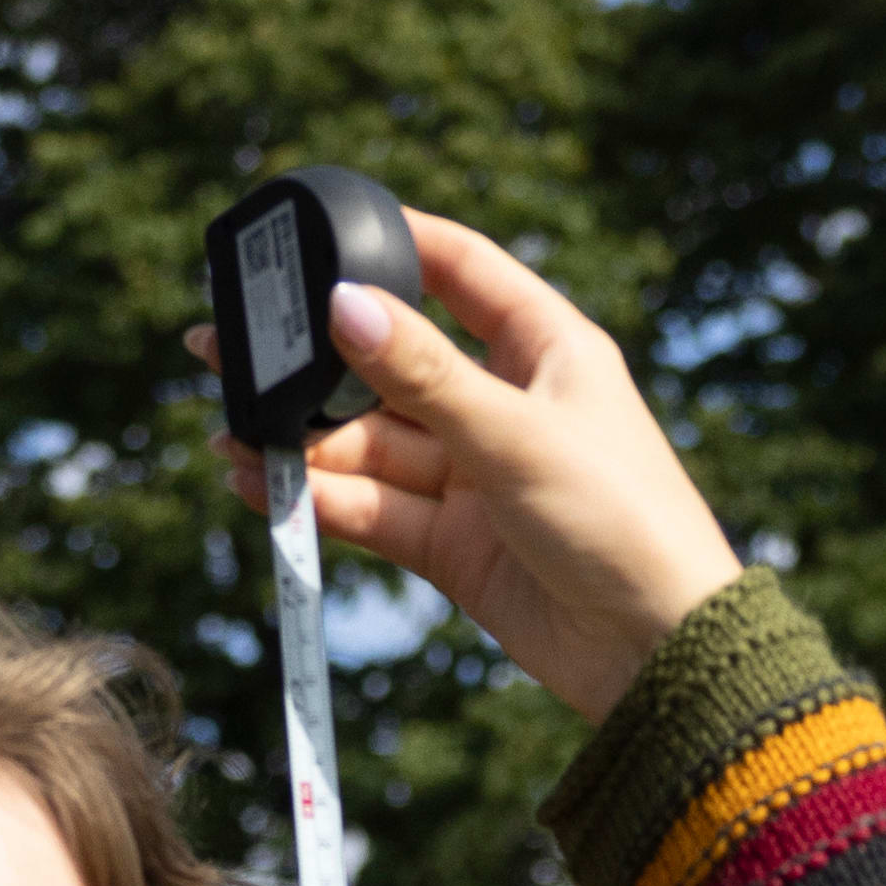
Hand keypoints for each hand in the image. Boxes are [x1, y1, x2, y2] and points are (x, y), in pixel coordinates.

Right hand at [218, 213, 745, 724]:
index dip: (392, 242)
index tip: (316, 231)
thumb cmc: (621, 522)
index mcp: (544, 348)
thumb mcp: (516, 436)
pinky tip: (260, 488)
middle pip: (392, 364)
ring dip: (303, 443)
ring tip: (230, 438)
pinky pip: (373, 508)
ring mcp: (474, 474)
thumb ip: (424, 376)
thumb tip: (345, 304)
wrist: (656, 654)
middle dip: (315, 363)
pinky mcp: (453, 544)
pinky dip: (319, 500)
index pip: (458, 268)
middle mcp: (504, 402)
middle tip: (229, 349)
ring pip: (371, 443)